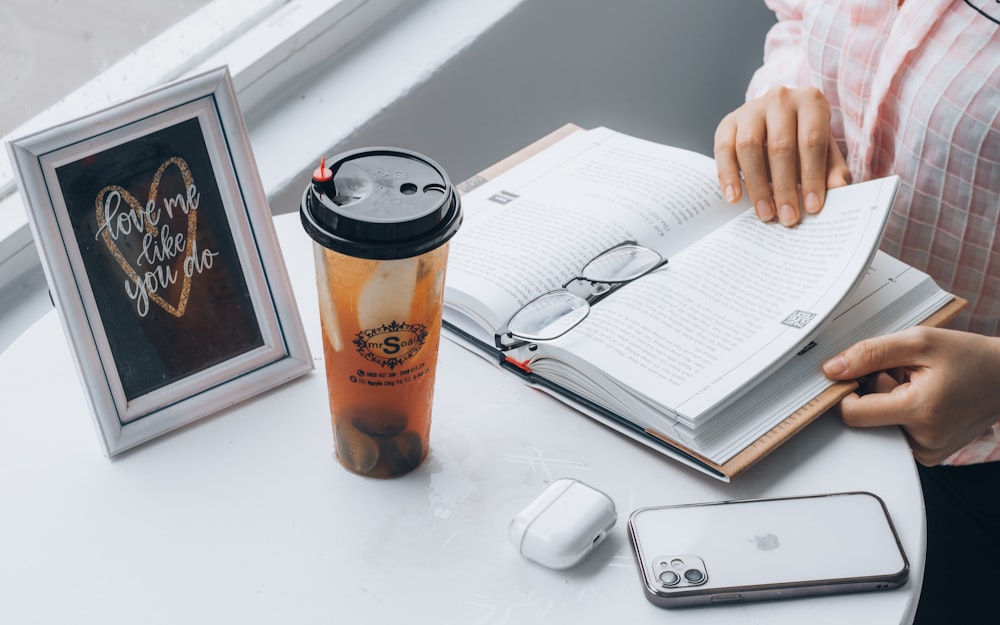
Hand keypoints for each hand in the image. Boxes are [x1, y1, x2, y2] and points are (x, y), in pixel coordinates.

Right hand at [714, 86, 851, 225]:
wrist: (776, 121)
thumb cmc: (804, 139)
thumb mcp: (825, 151)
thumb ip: (832, 169)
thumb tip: (839, 189)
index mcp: (810, 101)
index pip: (812, 141)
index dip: (812, 176)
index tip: (812, 207)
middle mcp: (780, 99)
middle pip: (780, 146)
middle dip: (784, 187)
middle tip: (788, 217)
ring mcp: (750, 109)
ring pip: (749, 147)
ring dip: (757, 186)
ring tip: (766, 213)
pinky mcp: (727, 122)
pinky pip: (724, 150)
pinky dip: (728, 176)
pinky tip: (735, 198)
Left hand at [822, 327, 999, 465]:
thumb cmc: (969, 357)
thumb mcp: (919, 342)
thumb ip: (870, 353)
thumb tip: (832, 369)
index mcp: (919, 410)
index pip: (853, 414)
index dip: (845, 392)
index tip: (853, 376)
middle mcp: (924, 439)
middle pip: (866, 419)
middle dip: (873, 393)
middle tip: (901, 375)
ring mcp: (928, 452)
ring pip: (879, 427)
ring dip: (888, 404)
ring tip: (916, 387)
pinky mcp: (929, 455)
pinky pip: (895, 434)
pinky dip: (900, 416)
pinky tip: (921, 402)